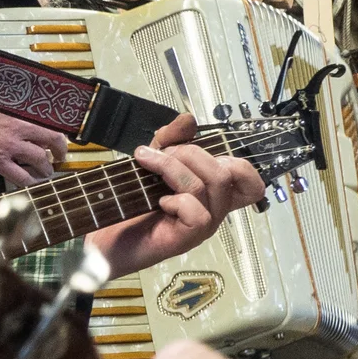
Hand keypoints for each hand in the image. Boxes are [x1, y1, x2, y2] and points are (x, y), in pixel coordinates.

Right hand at [0, 97, 68, 186]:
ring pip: (39, 161)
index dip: (57, 132)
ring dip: (46, 168)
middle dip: (59, 152)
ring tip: (47, 172)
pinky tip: (30, 182)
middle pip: (50, 142)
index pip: (46, 122)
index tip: (59, 137)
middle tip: (60, 157)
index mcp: (13, 113)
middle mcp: (14, 131)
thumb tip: (6, 105)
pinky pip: (20, 177)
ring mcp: (7, 149)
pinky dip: (29, 181)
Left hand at [88, 113, 266, 276]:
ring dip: (174, 167)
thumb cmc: (131, 204)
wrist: (106, 237)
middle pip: (228, 172)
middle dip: (190, 152)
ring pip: (210, 185)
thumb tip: (188, 120)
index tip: (200, 151)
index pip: (250, 180)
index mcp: (212, 192)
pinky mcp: (188, 238)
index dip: (238, 161)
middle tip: (160, 155)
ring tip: (148, 165)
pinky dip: (176, 200)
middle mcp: (213, 209)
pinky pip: (198, 213)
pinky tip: (158, 202)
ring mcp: (204, 225)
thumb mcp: (153, 161)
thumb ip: (171, 139)